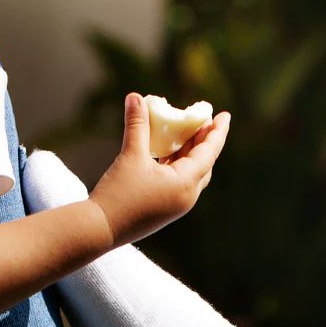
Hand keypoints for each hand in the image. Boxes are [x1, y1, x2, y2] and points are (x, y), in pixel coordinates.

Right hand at [89, 92, 230, 247]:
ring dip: (190, 153)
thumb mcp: (130, 155)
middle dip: (205, 141)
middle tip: (205, 120)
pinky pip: (178, 182)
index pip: (209, 153)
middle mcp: (186, 197)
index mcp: (185, 185)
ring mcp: (175, 205)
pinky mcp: (163, 209)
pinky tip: (168, 152)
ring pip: (191, 174)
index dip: (217, 132)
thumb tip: (136, 96)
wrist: (100, 230)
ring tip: (188, 132)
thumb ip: (137, 125)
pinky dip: (177, 164)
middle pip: (204, 164)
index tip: (225, 115)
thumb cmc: (118, 193)